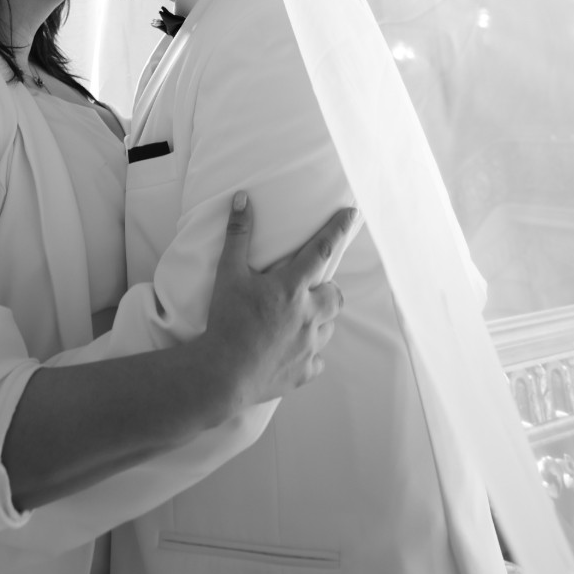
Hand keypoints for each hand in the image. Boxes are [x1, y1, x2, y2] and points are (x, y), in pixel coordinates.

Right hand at [201, 193, 356, 411]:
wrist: (222, 373)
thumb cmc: (226, 321)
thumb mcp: (228, 273)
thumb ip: (238, 234)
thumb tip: (242, 199)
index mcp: (291, 288)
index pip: (321, 250)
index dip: (337, 229)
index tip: (351, 215)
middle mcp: (308, 315)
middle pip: (335, 296)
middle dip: (327, 289)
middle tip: (308, 289)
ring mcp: (310, 346)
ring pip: (329, 327)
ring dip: (319, 320)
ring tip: (297, 319)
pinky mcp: (305, 371)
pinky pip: (317, 360)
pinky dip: (309, 353)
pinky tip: (292, 350)